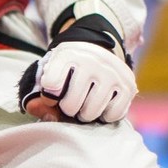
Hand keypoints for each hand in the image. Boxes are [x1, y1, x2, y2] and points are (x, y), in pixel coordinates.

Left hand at [20, 41, 135, 122]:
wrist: (97, 51)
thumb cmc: (68, 71)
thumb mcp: (49, 76)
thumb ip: (39, 99)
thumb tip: (42, 114)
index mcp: (67, 55)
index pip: (51, 85)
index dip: (48, 97)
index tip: (52, 94)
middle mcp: (92, 61)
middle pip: (70, 105)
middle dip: (68, 109)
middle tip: (71, 102)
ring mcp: (112, 73)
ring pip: (91, 112)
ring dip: (85, 114)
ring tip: (84, 104)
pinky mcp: (128, 85)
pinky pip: (112, 115)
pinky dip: (104, 116)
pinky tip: (101, 105)